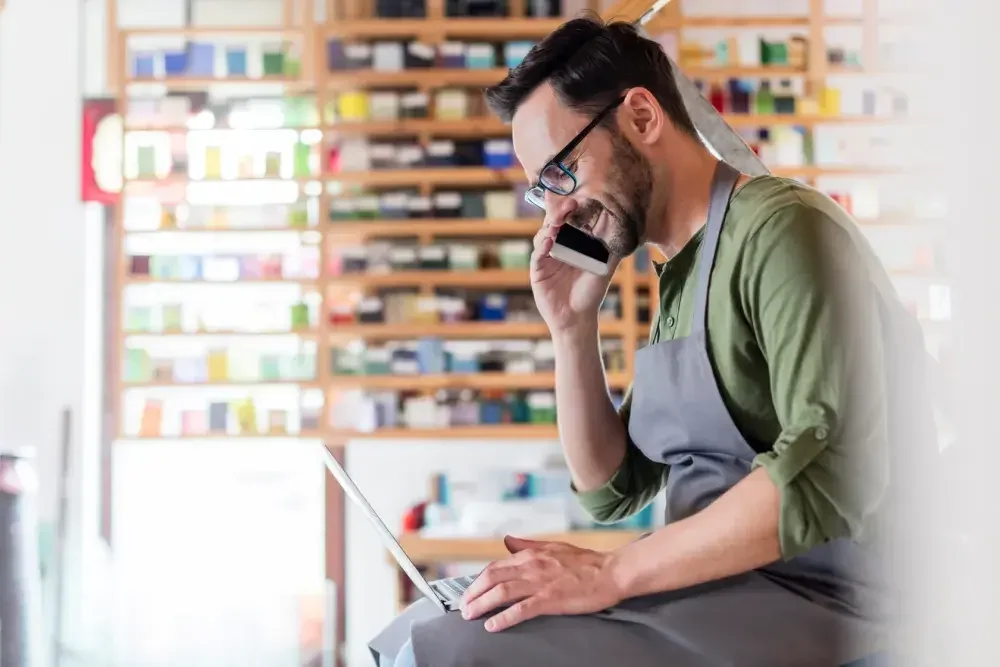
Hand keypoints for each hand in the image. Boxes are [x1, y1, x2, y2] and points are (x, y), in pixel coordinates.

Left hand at [459, 536, 623, 631]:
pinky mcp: (550, 599)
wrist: (610, 572)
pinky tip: (493, 625)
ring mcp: (540, 583)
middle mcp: (531, 566)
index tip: (470, 591)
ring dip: (482, 604)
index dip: (479, 580)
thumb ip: (527, 546)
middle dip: (473, 592)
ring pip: (501, 592)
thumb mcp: (552, 547)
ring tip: (470, 615)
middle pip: (492, 577)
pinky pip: (521, 609)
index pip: (496, 566)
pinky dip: (504, 617)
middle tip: (463, 607)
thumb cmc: (585, 562)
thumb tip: (507, 541)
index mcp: (531, 555)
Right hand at [531, 202, 618, 334]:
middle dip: (560, 211)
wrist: (578, 317)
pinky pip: (537, 253)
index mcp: (573, 242)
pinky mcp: (538, 268)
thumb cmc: (591, 291)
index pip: (570, 219)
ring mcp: (547, 255)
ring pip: (544, 233)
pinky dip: (542, 244)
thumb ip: (611, 247)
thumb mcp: (605, 266)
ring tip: (558, 220)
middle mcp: (558, 245)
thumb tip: (623, 225)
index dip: (573, 208)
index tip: (580, 197)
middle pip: (555, 222)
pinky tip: (549, 239)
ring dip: (550, 225)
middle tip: (569, 203)